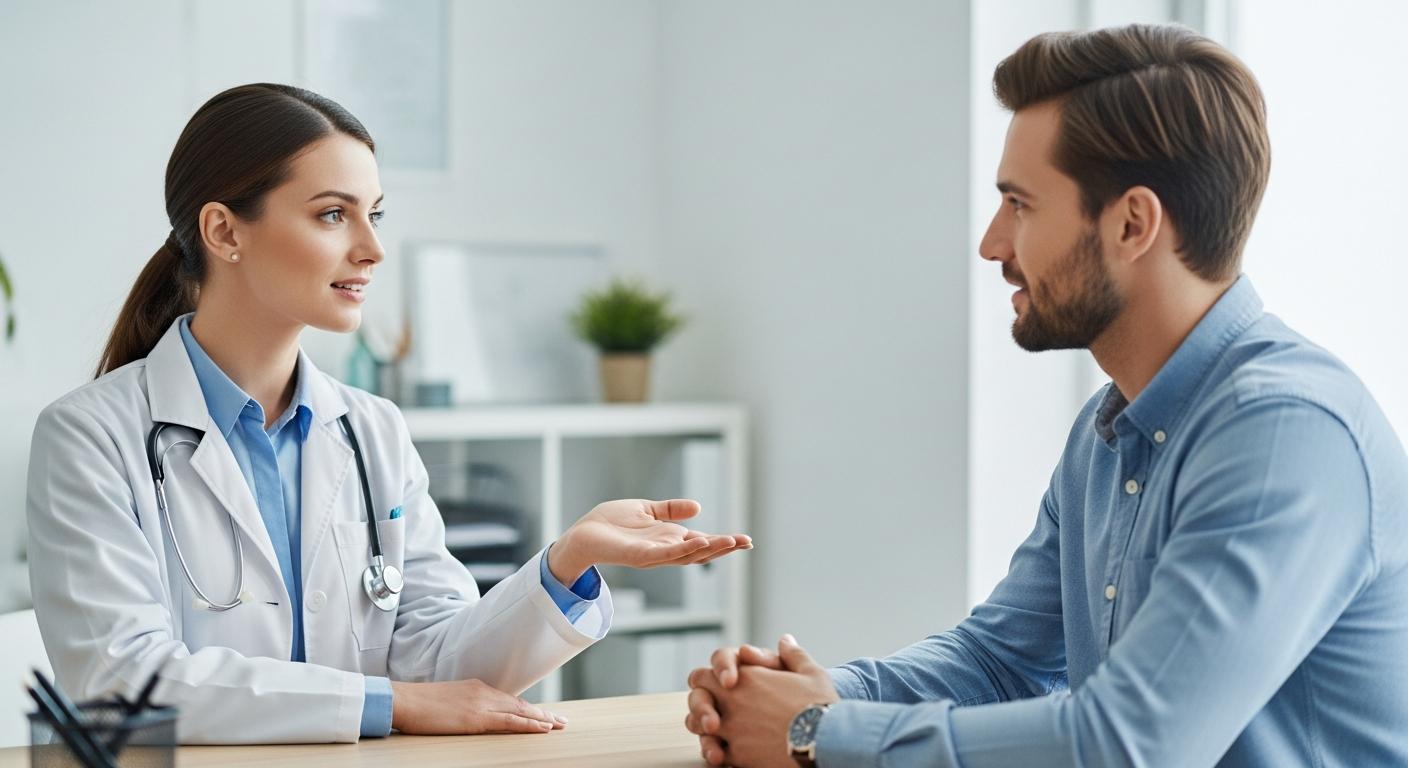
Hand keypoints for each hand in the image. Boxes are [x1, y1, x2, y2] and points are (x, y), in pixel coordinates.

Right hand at [389, 678, 566, 734]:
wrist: (403, 700)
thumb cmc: (418, 705)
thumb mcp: (446, 702)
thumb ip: (463, 706)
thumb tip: (471, 716)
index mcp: (476, 688)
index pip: (509, 700)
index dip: (527, 708)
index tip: (543, 714)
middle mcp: (483, 692)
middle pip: (520, 704)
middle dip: (542, 713)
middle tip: (562, 721)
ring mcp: (481, 704)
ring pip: (520, 711)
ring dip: (542, 719)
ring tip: (559, 725)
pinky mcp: (477, 718)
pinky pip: (510, 721)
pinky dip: (529, 724)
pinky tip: (543, 728)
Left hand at [549, 498, 751, 583]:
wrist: (582, 534)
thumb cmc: (611, 523)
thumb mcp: (647, 510)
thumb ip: (671, 510)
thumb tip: (699, 507)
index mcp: (669, 539)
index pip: (702, 542)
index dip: (723, 542)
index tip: (745, 540)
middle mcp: (665, 550)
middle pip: (701, 551)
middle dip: (724, 547)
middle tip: (746, 542)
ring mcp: (654, 556)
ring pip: (687, 555)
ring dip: (709, 549)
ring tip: (729, 541)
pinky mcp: (639, 556)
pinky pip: (665, 554)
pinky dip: (682, 550)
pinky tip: (698, 541)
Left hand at [686, 635, 838, 766]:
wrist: (825, 740)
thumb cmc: (819, 705)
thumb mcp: (811, 673)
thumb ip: (793, 655)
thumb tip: (785, 640)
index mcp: (746, 678)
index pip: (704, 674)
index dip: (708, 680)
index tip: (720, 687)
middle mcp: (732, 702)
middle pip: (696, 698)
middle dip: (701, 703)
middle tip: (713, 710)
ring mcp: (732, 730)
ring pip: (698, 728)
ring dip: (703, 728)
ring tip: (716, 731)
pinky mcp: (738, 756)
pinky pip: (715, 753)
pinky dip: (718, 752)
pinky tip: (727, 753)